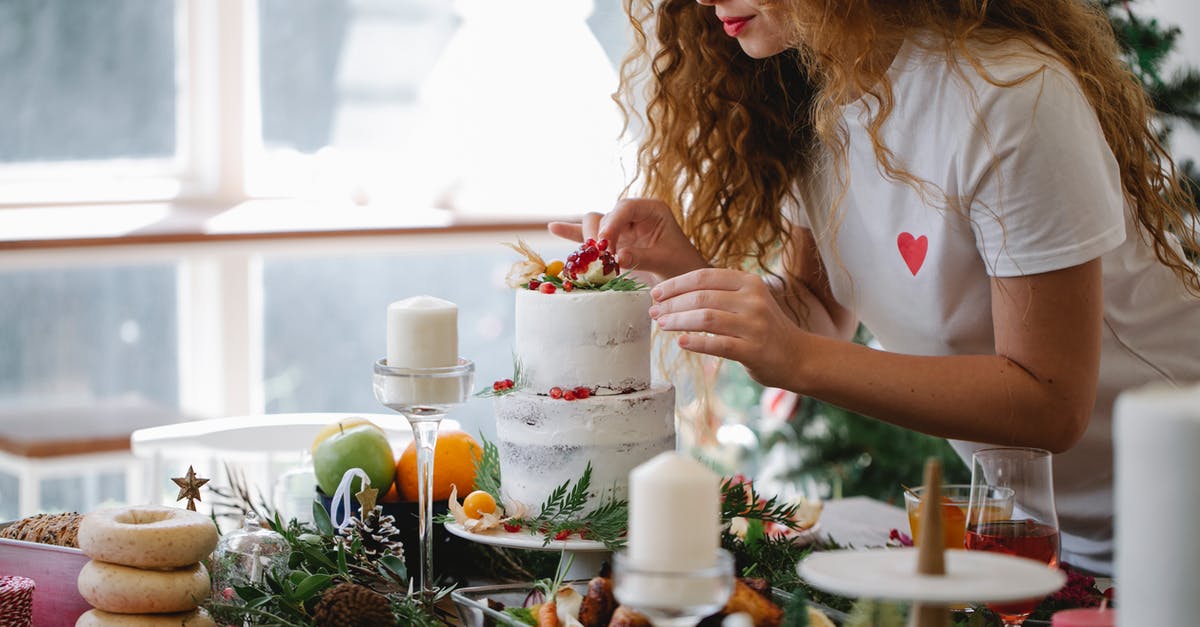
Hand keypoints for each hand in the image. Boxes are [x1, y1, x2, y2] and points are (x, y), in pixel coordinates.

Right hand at [548, 198, 708, 281]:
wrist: (685, 282)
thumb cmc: (682, 268)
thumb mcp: (665, 262)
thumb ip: (642, 257)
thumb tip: (618, 257)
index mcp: (652, 210)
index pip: (625, 207)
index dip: (612, 223)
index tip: (605, 244)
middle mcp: (634, 215)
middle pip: (606, 214)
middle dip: (598, 233)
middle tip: (600, 256)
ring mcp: (622, 228)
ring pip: (595, 224)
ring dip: (588, 239)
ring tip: (587, 256)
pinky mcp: (613, 242)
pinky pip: (590, 235)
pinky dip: (573, 233)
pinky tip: (553, 227)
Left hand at [650, 268, 804, 388]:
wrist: (798, 356)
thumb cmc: (764, 328)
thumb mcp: (748, 301)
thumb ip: (720, 294)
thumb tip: (675, 295)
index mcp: (749, 282)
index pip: (704, 277)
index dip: (676, 284)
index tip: (656, 292)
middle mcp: (753, 300)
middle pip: (702, 297)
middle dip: (672, 304)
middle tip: (653, 311)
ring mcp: (754, 325)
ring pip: (706, 318)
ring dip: (678, 321)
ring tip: (661, 325)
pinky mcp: (753, 350)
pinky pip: (717, 344)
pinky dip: (696, 342)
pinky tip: (680, 342)